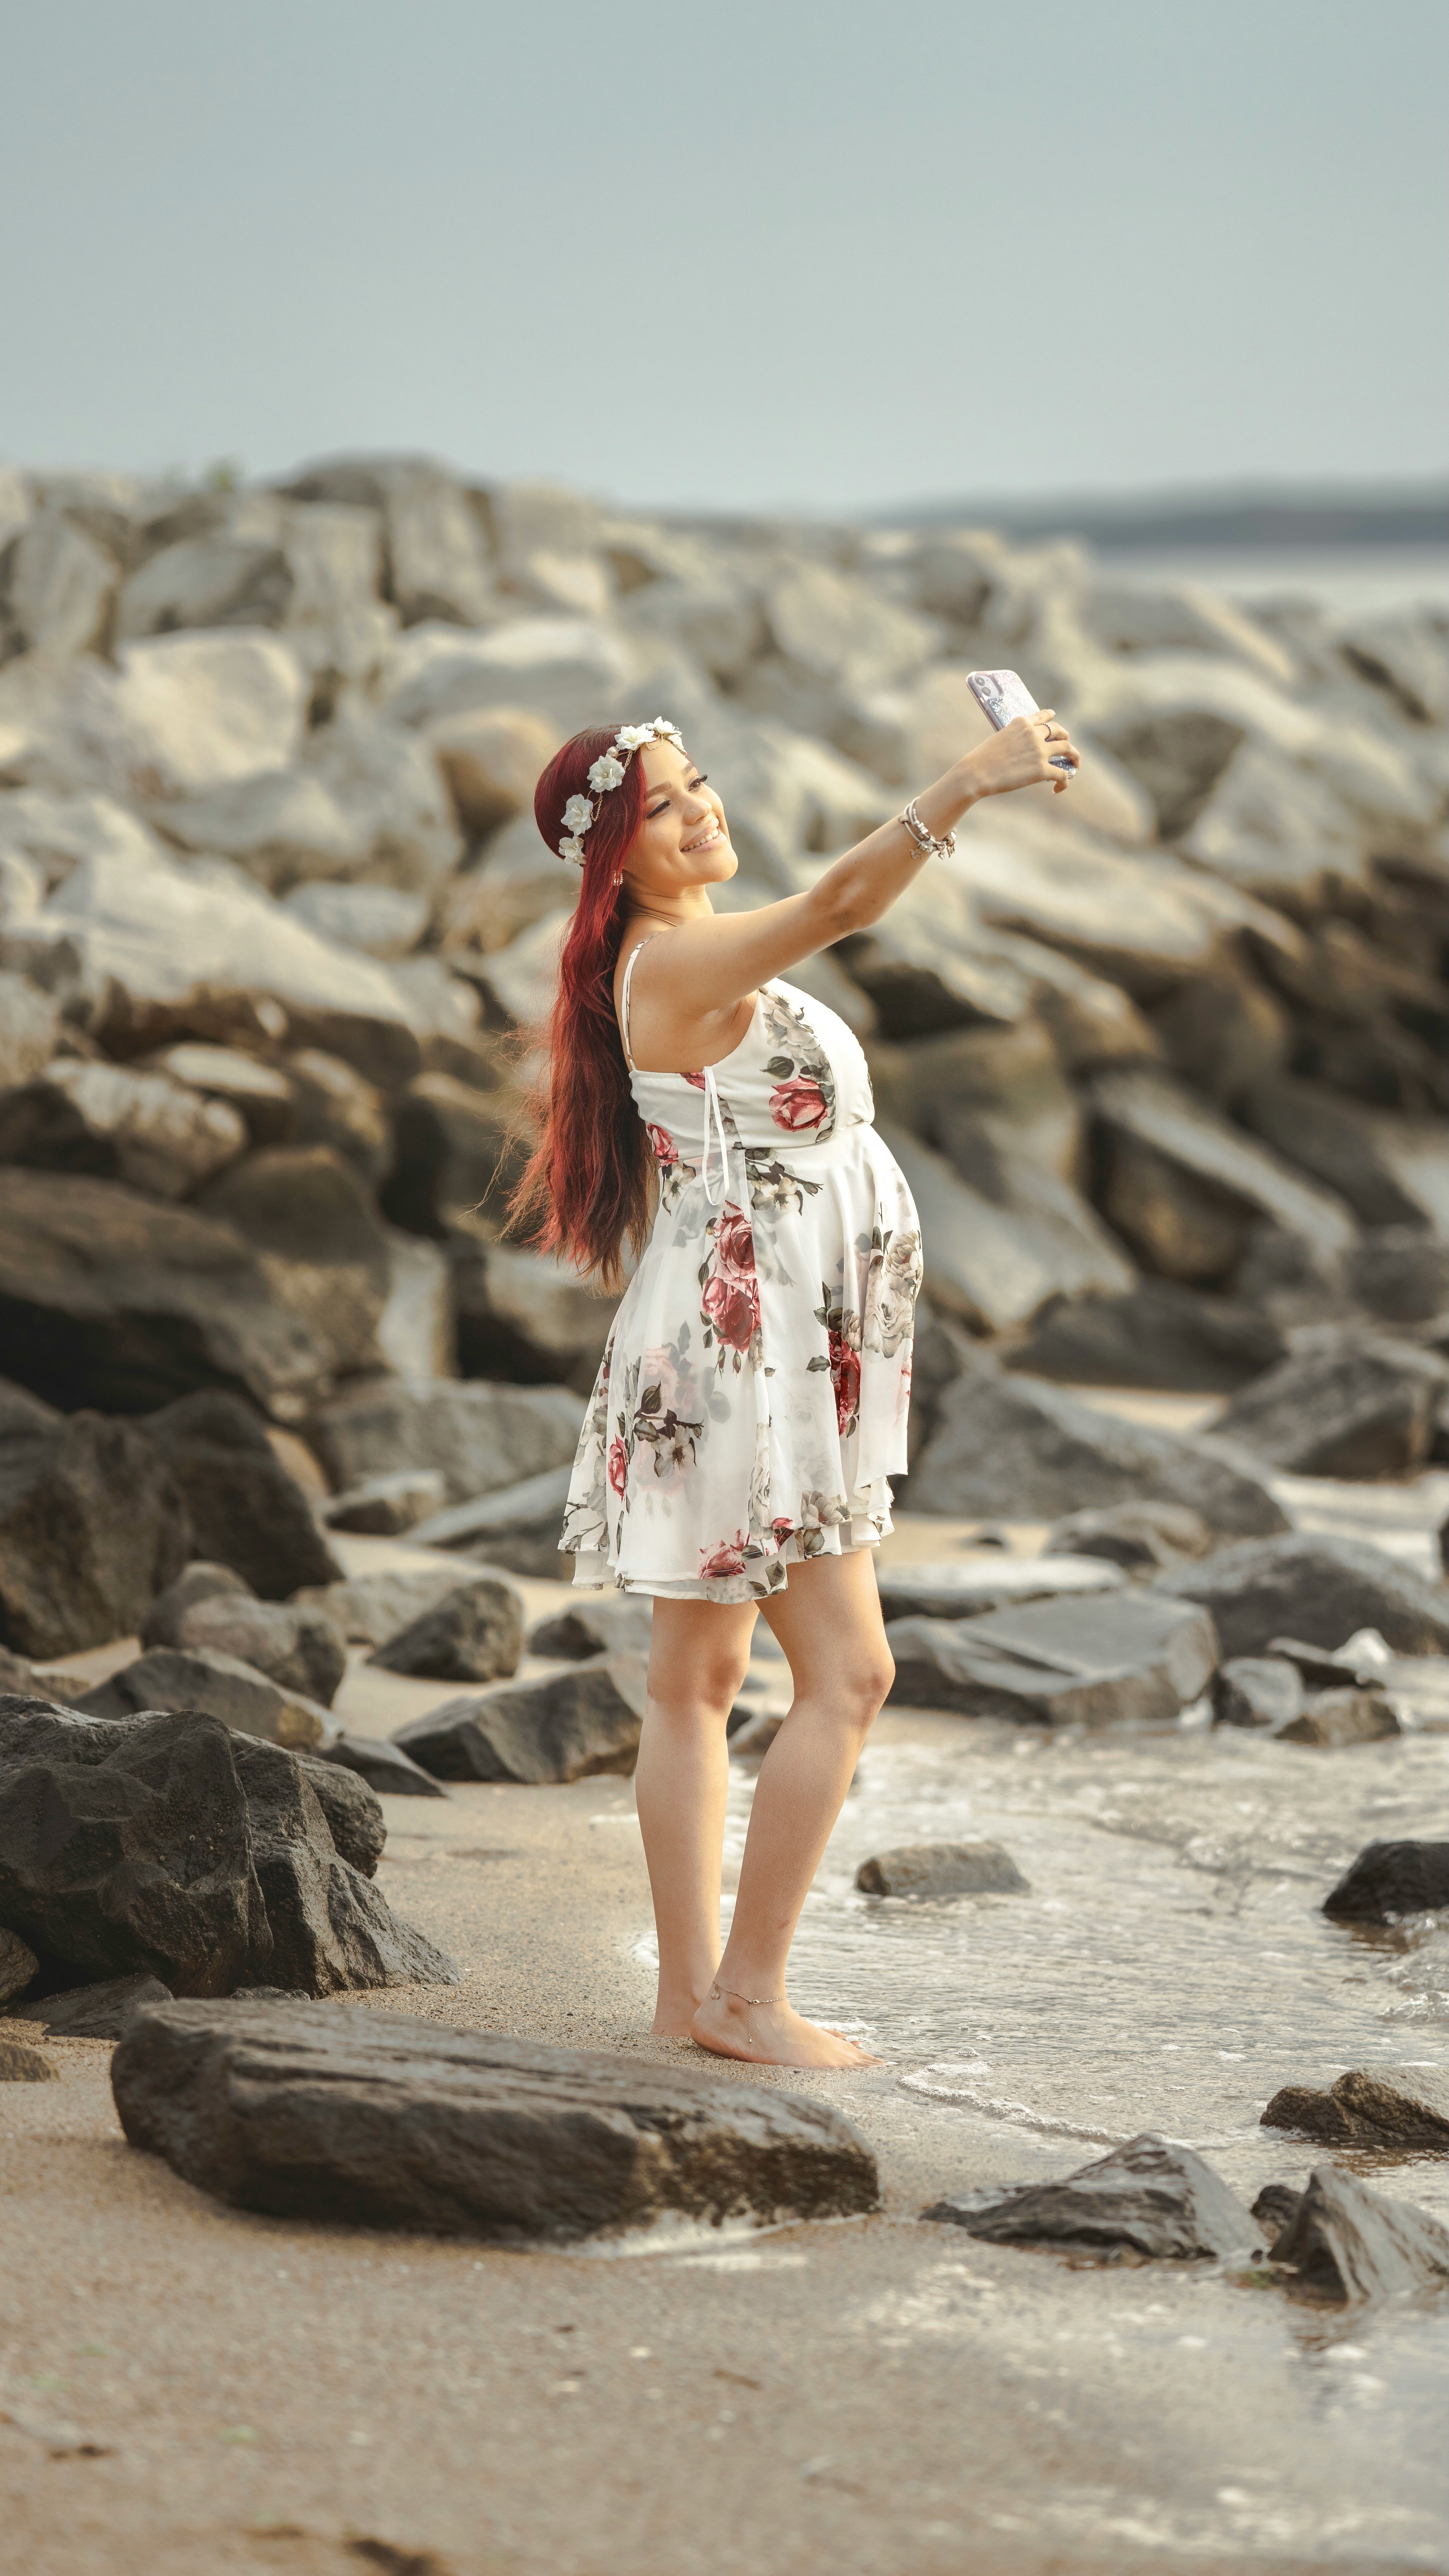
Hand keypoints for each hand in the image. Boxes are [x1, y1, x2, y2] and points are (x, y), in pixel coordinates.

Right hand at [961, 710, 1081, 798]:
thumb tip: (1023, 750)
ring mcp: (1039, 751)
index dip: (1051, 719)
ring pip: (1068, 749)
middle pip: (1059, 731)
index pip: (1043, 716)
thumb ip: (1015, 738)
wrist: (976, 773)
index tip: (1055, 720)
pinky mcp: (1042, 769)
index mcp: (1022, 723)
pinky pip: (1062, 774)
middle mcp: (1034, 733)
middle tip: (1067, 749)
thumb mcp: (999, 738)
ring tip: (1074, 765)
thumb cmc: (981, 760)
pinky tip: (1058, 788)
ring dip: (1074, 757)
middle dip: (1065, 738)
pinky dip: (1064, 782)